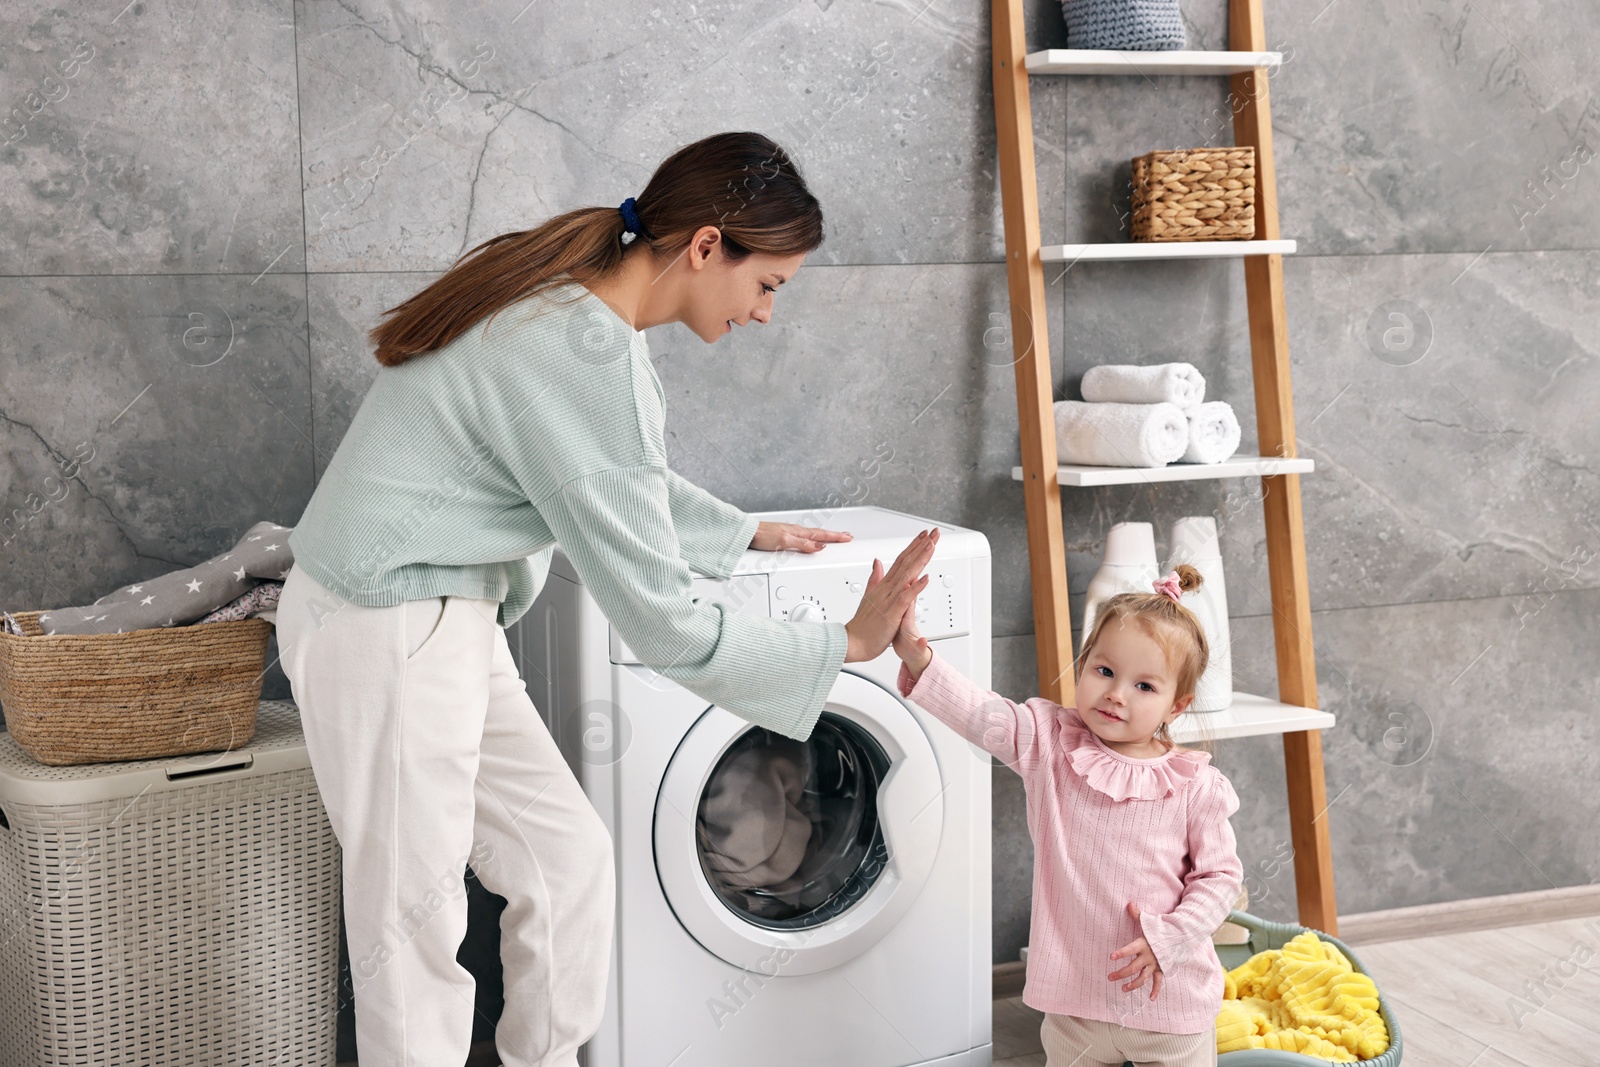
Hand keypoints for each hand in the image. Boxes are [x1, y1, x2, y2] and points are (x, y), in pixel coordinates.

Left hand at [749, 521, 852, 552]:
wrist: (747, 534)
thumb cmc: (762, 536)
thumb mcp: (785, 542)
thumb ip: (803, 544)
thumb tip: (820, 546)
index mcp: (799, 532)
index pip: (822, 535)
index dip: (835, 537)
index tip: (847, 537)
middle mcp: (796, 531)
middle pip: (820, 533)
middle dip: (834, 535)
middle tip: (846, 536)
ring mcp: (790, 533)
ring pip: (813, 535)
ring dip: (825, 536)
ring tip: (834, 537)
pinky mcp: (784, 537)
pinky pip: (804, 537)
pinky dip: (813, 538)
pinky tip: (812, 540)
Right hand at [842, 528, 938, 662]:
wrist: (854, 641)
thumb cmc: (863, 625)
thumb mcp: (869, 596)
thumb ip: (874, 578)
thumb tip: (877, 562)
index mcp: (884, 585)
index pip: (901, 560)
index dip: (913, 546)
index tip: (923, 535)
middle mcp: (887, 588)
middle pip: (906, 562)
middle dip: (921, 546)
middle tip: (933, 532)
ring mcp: (889, 599)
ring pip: (908, 574)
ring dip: (920, 559)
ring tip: (931, 545)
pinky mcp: (892, 612)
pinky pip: (906, 597)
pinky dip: (916, 587)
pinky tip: (925, 578)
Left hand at [1108, 902, 1163, 999]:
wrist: (1179, 938)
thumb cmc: (1159, 930)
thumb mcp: (1148, 922)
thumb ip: (1137, 915)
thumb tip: (1130, 903)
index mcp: (1143, 945)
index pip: (1130, 949)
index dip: (1121, 953)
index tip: (1111, 957)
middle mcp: (1148, 957)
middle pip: (1133, 968)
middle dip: (1121, 973)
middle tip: (1110, 977)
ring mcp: (1155, 965)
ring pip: (1143, 978)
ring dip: (1133, 985)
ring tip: (1123, 989)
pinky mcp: (1161, 970)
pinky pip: (1159, 982)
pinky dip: (1156, 991)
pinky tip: (1151, 999)